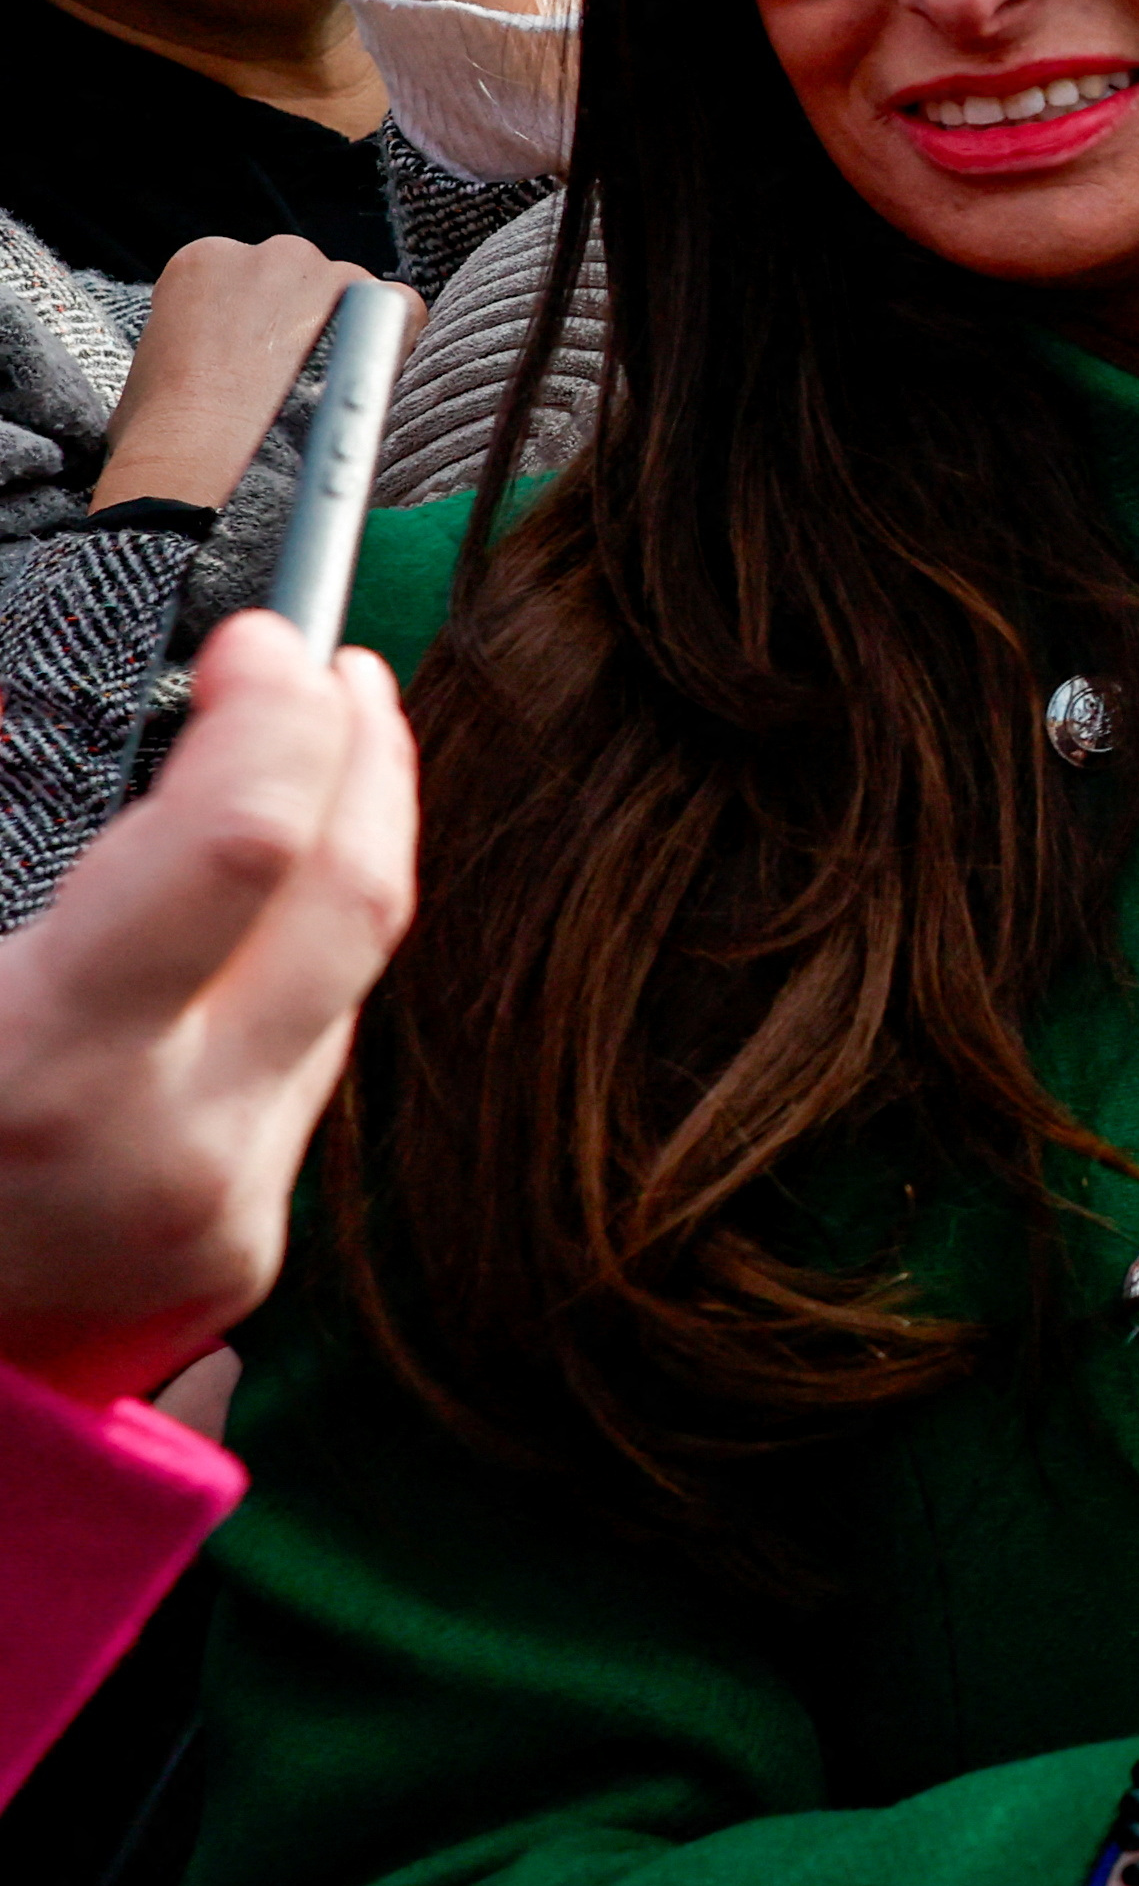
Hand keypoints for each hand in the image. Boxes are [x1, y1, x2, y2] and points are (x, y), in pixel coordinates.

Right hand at [0, 613, 416, 1406]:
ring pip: (352, 973)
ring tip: (320, 747)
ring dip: (352, 840)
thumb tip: (119, 743)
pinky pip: (304, 1061)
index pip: (246, 845)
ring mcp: (225, 1207)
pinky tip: (260, 905)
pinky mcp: (244, 1247)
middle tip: (330, 665)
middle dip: (359, 750)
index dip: (272, 713)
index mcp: (42, 1074)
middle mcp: (167, 1145)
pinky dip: (295, 957)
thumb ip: (31, 865)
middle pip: (354, 893)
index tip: (257, 637)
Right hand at [94, 234, 379, 512]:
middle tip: (299, 382)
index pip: (250, 281)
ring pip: (355, 295)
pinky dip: (397, 339)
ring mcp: (325, 273)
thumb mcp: (156, 365)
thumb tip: (216, 365)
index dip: (258, 327)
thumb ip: (195, 340)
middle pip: (306, 281)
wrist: (198, 453)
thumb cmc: (164, 429)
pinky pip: (403, 308)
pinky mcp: (371, 302)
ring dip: (350, 335)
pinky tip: (370, 380)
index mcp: (205, 260)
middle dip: (307, 325)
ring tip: (328, 393)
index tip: (257, 363)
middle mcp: (269, 253)